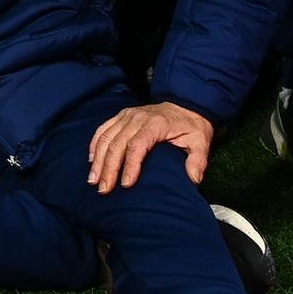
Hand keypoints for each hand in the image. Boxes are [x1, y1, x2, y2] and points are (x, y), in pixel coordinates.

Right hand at [87, 99, 215, 193]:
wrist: (185, 105)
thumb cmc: (191, 127)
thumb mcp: (200, 142)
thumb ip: (197, 161)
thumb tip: (193, 179)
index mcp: (156, 124)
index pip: (137, 145)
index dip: (130, 165)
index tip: (126, 184)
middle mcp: (137, 117)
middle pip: (117, 143)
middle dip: (109, 168)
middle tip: (104, 188)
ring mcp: (126, 115)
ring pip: (106, 137)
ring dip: (98, 159)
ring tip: (93, 179)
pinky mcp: (121, 116)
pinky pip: (103, 129)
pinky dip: (94, 145)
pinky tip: (92, 160)